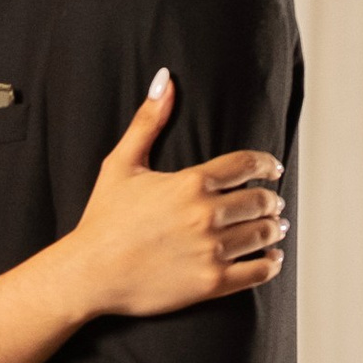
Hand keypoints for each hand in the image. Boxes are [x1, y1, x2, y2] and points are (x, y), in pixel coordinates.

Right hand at [70, 72, 285, 317]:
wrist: (88, 274)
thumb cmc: (102, 220)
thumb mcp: (120, 164)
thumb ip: (148, 122)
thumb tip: (166, 79)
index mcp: (190, 183)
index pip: (247, 164)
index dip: (267, 165)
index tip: (273, 169)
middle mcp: (205, 215)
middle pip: (261, 201)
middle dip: (271, 201)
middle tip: (273, 204)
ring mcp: (210, 250)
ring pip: (263, 234)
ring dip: (274, 229)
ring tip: (274, 228)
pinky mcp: (211, 283)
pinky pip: (258, 271)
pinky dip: (270, 262)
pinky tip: (270, 258)